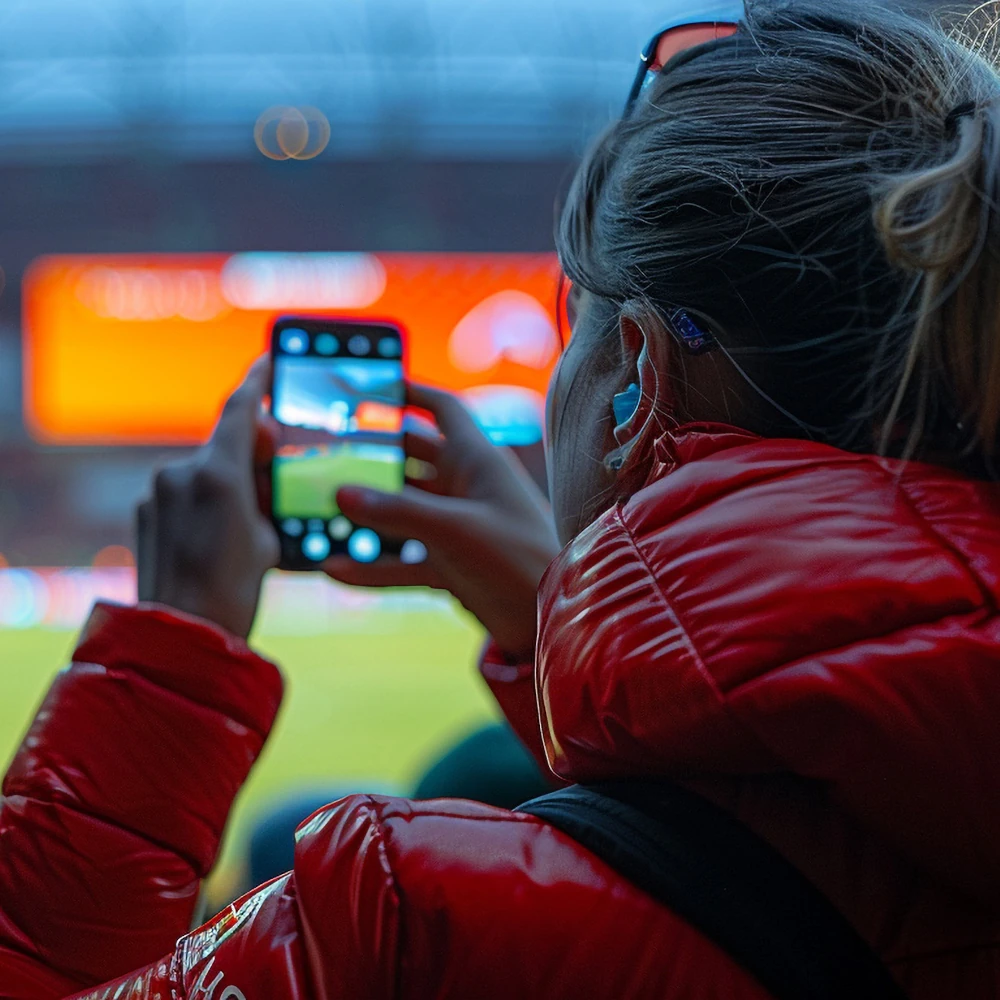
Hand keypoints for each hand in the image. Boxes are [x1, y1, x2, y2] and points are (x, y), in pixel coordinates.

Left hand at [136, 360, 279, 638]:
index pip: (240, 409)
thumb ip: (263, 494)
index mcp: (217, 474)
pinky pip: (185, 492)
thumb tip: (256, 475)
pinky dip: (206, 500)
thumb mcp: (270, 537)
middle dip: (251, 451)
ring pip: (205, 469)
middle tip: (276, 473)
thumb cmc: (234, 592)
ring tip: (249, 520)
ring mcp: (158, 492)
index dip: (258, 382)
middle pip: (224, 442)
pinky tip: (220, 534)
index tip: (269, 363)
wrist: (181, 636)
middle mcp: (181, 474)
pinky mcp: (146, 512)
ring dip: (228, 481)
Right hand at [324, 384, 561, 660]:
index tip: (373, 385)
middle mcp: (463, 487)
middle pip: (408, 460)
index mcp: (475, 460)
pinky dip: (371, 566)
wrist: (550, 619)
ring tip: (319, 513)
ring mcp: (453, 526)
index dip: (411, 392)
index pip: (442, 410)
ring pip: (399, 512)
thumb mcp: (456, 530)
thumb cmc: (522, 559)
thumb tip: (341, 493)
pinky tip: (335, 569)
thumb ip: (398, 512)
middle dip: (370, 457)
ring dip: (365, 515)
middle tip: (325, 453)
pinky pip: (401, 560)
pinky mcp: (448, 563)